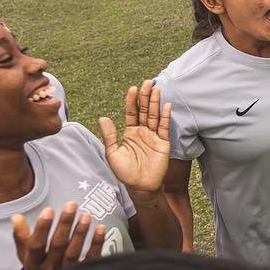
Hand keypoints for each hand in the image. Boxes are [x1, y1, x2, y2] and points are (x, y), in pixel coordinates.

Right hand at [11, 202, 105, 269]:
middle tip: (71, 205)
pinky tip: (101, 228)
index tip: (48, 210)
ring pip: (74, 252)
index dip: (42, 228)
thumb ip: (21, 237)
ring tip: (86, 215)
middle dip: (65, 224)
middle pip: (58, 246)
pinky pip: (91, 259)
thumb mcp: (26, 257)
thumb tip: (16, 216)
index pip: (36, 246)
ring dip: (80, 233)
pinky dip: (97, 244)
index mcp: (34, 265)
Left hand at [100, 81, 171, 195]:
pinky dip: (165, 117)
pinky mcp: (163, 144)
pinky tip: (166, 106)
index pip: (131, 112)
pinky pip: (164, 128)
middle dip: (145, 96)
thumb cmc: (124, 173)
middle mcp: (142, 132)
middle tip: (147, 82)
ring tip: (156, 89)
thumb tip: (103, 117)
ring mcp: (154, 137)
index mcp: (130, 133)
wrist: (140, 187)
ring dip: (155, 102)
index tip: (132, 88)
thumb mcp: (112, 153)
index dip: (132, 100)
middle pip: (144, 110)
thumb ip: (110, 135)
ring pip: (154, 116)